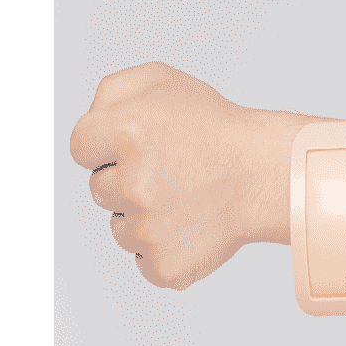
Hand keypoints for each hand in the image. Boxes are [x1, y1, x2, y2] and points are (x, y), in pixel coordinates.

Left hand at [70, 62, 322, 289]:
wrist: (265, 174)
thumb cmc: (216, 128)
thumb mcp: (163, 81)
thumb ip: (109, 92)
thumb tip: (88, 123)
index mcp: (125, 131)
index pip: (79, 148)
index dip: (106, 146)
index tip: (136, 146)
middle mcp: (132, 183)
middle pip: (98, 189)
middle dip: (126, 179)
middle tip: (169, 169)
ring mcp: (148, 229)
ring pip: (119, 228)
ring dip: (142, 215)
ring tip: (182, 197)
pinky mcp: (164, 264)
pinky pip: (143, 261)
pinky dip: (162, 248)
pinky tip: (188, 225)